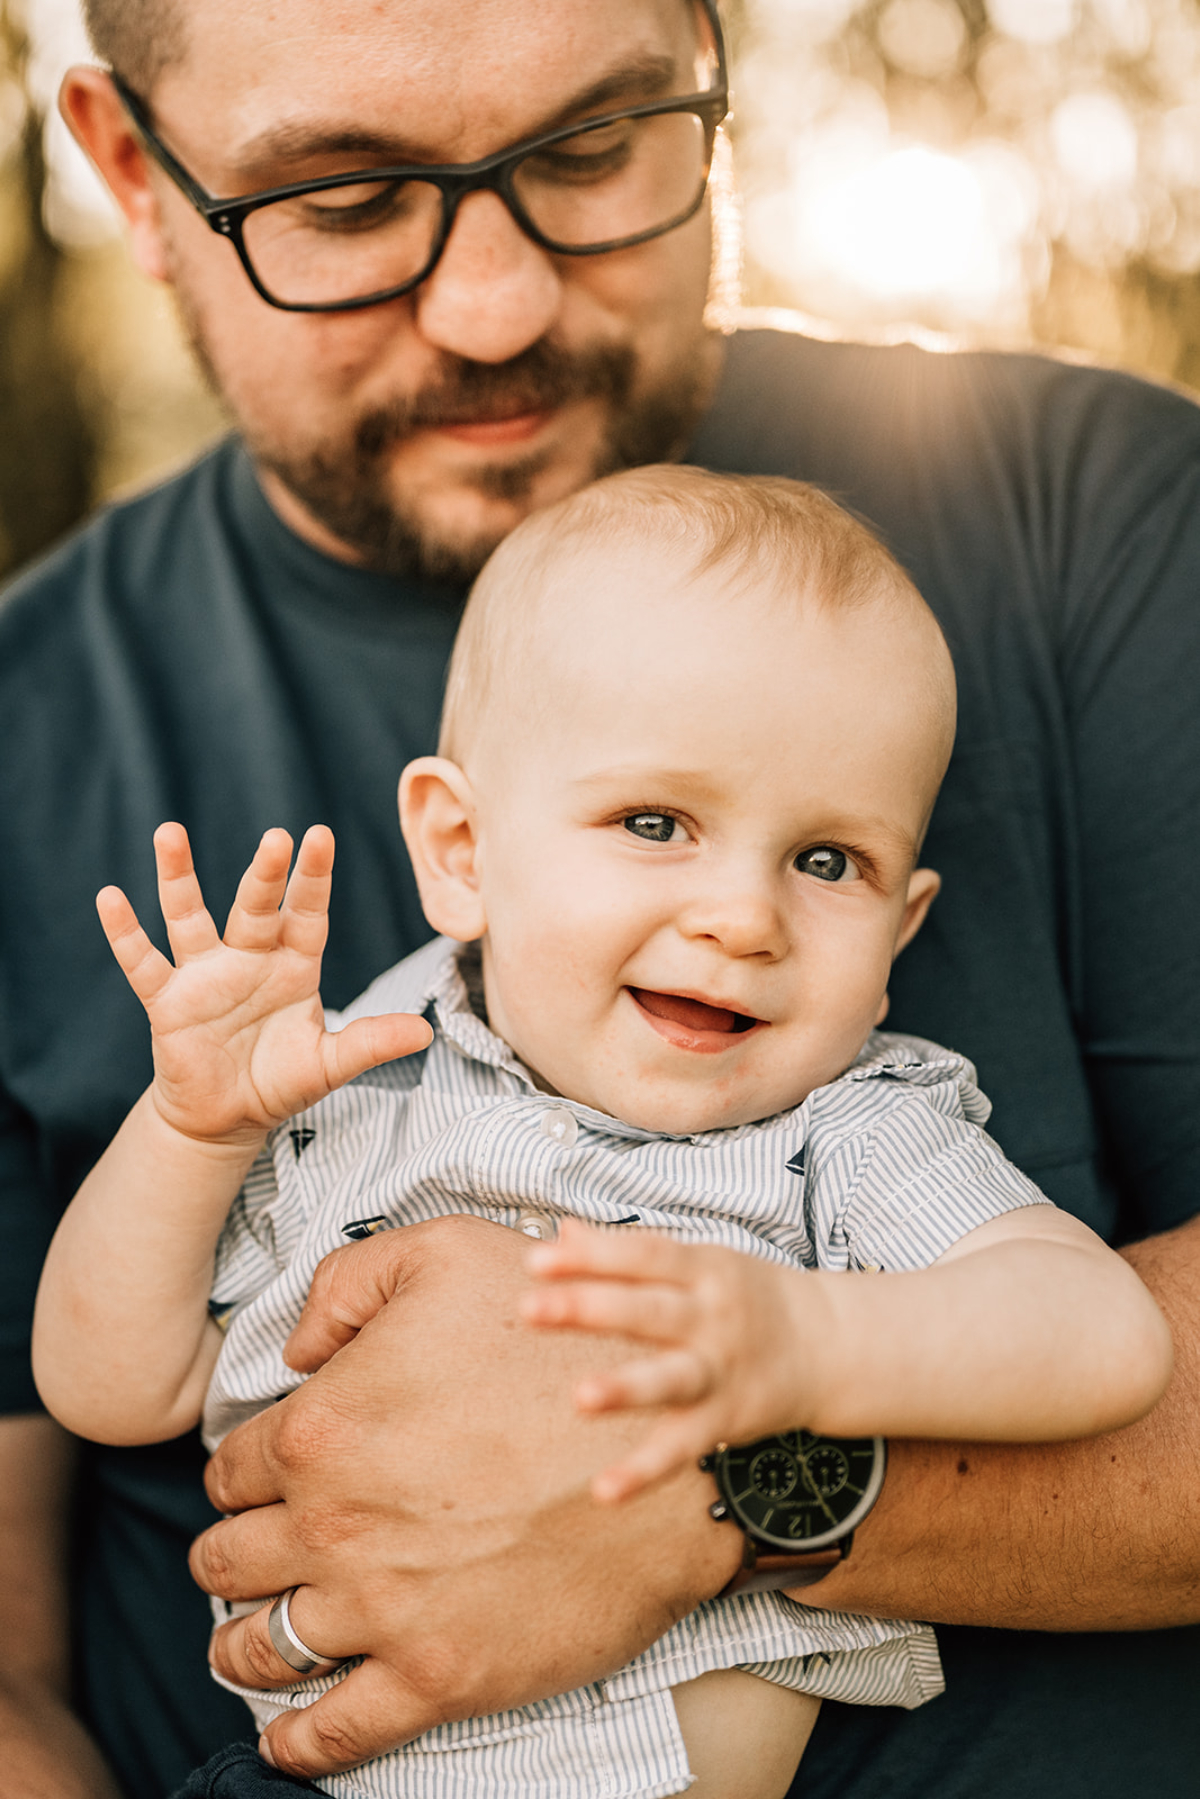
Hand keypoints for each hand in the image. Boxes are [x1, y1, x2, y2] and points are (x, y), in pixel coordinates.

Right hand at [98, 822, 431, 1145]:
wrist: (226, 1118)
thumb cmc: (279, 1081)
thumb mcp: (329, 1065)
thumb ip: (370, 1043)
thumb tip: (426, 1031)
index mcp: (293, 965)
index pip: (306, 913)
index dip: (313, 878)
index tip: (321, 836)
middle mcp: (248, 958)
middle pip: (255, 907)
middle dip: (264, 874)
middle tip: (275, 837)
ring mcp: (205, 975)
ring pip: (189, 917)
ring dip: (178, 877)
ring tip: (169, 832)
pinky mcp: (167, 1000)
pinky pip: (143, 962)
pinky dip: (126, 933)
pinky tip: (109, 899)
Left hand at [191, 1215, 742, 1779]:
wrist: (667, 1449)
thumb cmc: (560, 1340)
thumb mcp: (448, 1252)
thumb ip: (347, 1282)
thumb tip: (295, 1347)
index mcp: (324, 1426)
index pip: (234, 1468)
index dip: (244, 1472)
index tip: (262, 1480)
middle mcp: (333, 1524)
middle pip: (230, 1560)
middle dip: (231, 1553)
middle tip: (249, 1553)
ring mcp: (381, 1609)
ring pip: (262, 1646)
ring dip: (244, 1643)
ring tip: (248, 1638)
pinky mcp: (436, 1676)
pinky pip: (333, 1732)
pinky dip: (295, 1740)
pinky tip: (283, 1734)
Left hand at [523, 1220, 819, 1500]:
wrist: (829, 1343)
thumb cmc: (746, 1296)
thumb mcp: (696, 1261)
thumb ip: (627, 1252)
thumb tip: (562, 1232)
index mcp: (702, 1269)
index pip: (641, 1257)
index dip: (589, 1257)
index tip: (536, 1261)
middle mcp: (711, 1317)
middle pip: (648, 1310)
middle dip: (590, 1308)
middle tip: (531, 1308)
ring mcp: (719, 1370)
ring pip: (670, 1380)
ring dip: (626, 1388)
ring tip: (580, 1397)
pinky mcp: (723, 1420)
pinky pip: (681, 1447)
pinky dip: (645, 1471)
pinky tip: (604, 1490)